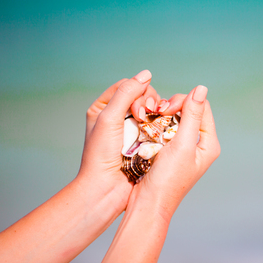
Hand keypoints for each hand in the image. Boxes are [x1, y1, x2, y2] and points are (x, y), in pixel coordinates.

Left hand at [77, 69, 159, 211]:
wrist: (106, 188)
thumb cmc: (101, 154)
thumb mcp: (109, 118)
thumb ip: (126, 93)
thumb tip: (147, 74)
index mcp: (103, 108)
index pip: (126, 87)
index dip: (137, 90)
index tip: (138, 107)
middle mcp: (117, 117)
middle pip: (141, 97)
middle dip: (146, 103)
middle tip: (143, 116)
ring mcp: (132, 129)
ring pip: (151, 111)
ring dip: (155, 114)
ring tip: (151, 124)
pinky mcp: (143, 141)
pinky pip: (156, 126)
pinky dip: (160, 125)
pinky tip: (160, 130)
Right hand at [96, 86, 219, 262]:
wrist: (149, 204)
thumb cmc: (167, 179)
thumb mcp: (181, 145)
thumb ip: (191, 116)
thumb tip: (201, 88)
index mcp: (208, 143)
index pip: (202, 108)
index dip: (184, 101)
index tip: (165, 108)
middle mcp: (199, 144)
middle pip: (189, 111)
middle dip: (173, 107)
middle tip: (157, 111)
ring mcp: (184, 148)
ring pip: (176, 119)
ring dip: (163, 115)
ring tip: (150, 117)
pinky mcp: (170, 151)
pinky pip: (165, 129)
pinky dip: (157, 124)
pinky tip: (147, 126)